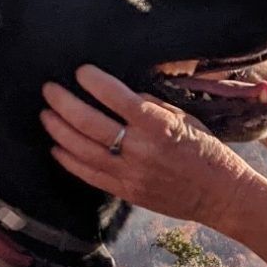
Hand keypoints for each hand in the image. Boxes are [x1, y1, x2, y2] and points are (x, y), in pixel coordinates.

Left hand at [42, 65, 253, 227]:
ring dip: (59, 130)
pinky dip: (69, 160)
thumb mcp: (184, 118)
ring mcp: (130, 173)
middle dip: (63, 103)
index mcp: (158, 125)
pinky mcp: (126, 192)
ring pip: (82, 150)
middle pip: (89, 123)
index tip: (81, 71)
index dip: (94, 81)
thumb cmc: (206, 151)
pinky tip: (56, 147)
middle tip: (49, 90)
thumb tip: (121, 95)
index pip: (116, 97)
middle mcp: (141, 149)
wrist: (220, 194)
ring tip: (46, 115)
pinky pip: (89, 175)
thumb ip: (151, 106)